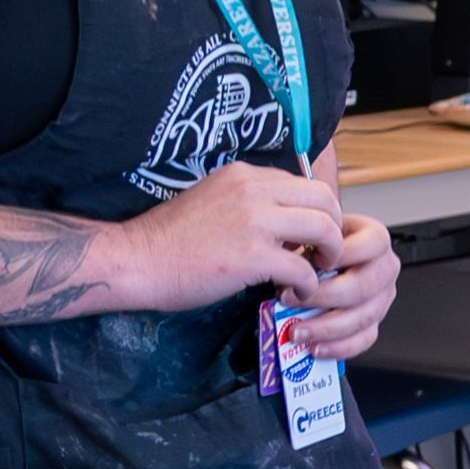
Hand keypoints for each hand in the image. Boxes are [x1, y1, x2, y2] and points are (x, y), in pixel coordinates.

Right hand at [90, 162, 341, 314]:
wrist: (136, 260)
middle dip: (333, 228)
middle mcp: (253, 190)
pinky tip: (294, 293)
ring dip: (329, 254)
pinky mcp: (253, 256)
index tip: (308, 236)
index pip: (304, 183)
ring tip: (316, 271)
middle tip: (324, 253)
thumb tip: (286, 221)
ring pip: (323, 228)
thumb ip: (249, 202)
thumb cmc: (170, 239)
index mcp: (244, 175)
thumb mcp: (213, 200)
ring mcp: (255, 221)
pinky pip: (303, 268)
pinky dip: (307, 285)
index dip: (316, 211)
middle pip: (324, 199)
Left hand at [275, 209, 400, 362]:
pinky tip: (316, 347)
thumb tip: (287, 267)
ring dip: (326, 328)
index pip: (373, 244)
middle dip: (325, 297)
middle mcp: (384, 269)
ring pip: (364, 318)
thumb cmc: (317, 244)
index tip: (313, 262)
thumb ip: (308, 243)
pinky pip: (364, 339)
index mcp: (376, 239)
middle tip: (293, 299)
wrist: (320, 261)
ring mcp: (382, 297)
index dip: (344, 254)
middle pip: (365, 287)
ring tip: (298, 330)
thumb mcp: (313, 232)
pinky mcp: (374, 321)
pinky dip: (338, 347)